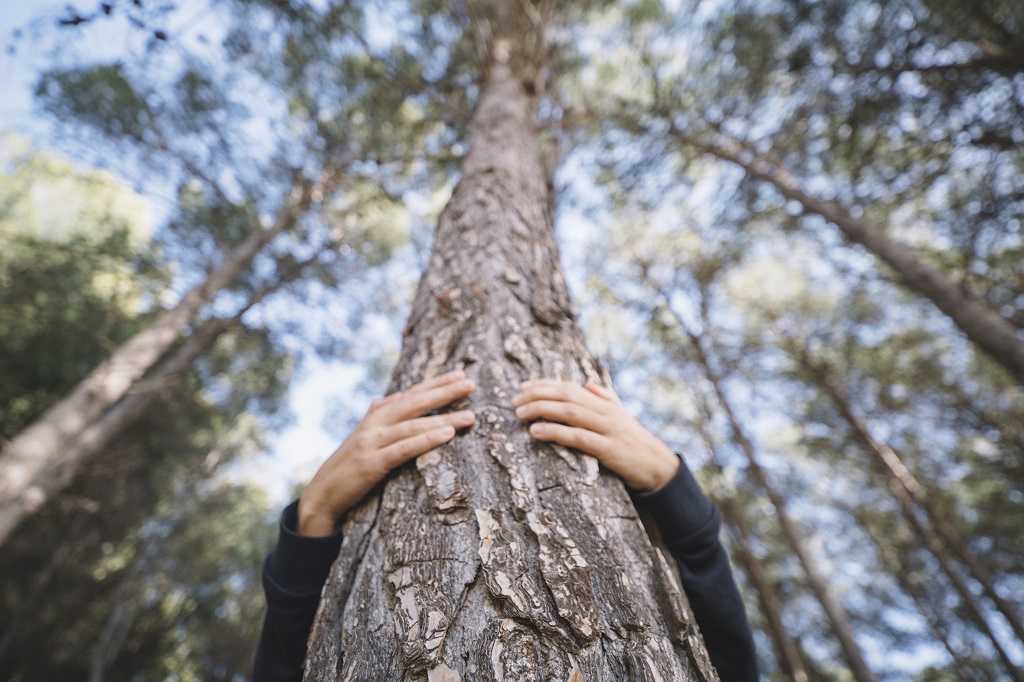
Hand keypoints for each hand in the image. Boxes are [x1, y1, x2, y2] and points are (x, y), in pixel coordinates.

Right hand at [297, 370, 475, 535]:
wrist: (322, 494)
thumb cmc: (348, 464)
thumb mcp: (361, 435)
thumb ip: (377, 414)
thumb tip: (394, 396)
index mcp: (375, 415)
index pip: (411, 394)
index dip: (435, 383)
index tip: (460, 374)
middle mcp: (375, 424)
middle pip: (415, 403)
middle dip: (444, 392)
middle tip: (470, 383)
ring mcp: (372, 443)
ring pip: (414, 426)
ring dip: (444, 419)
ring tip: (470, 416)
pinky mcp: (373, 464)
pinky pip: (404, 449)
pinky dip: (427, 440)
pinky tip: (447, 434)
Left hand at [512, 379, 679, 491]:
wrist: (657, 465)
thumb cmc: (633, 441)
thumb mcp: (620, 416)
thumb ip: (605, 398)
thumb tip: (587, 384)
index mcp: (603, 403)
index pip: (569, 387)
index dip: (544, 385)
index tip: (522, 387)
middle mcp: (604, 411)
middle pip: (566, 396)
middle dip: (537, 395)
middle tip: (515, 401)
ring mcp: (606, 429)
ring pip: (570, 412)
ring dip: (542, 410)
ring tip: (520, 414)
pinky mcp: (608, 449)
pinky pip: (578, 437)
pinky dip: (556, 432)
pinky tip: (537, 432)